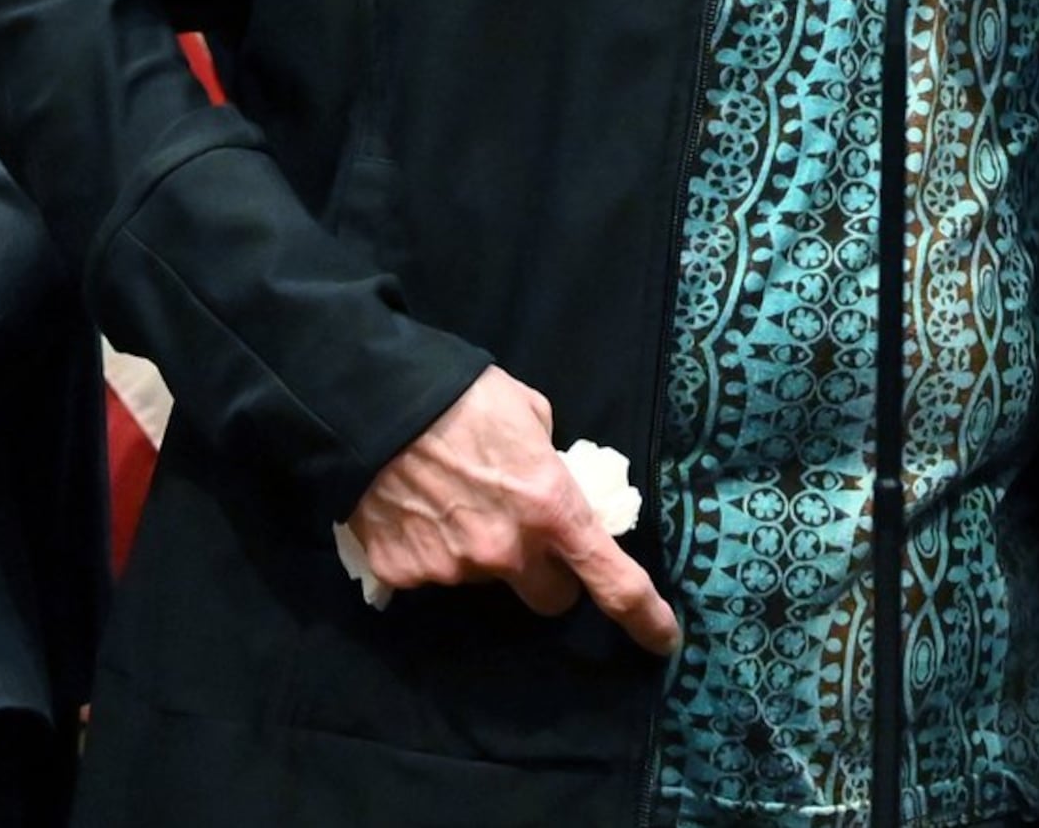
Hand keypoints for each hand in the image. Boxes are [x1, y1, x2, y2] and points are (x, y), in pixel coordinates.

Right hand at [341, 366, 676, 654]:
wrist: (374, 402)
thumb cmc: (462, 397)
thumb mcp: (529, 416)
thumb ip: (549, 462)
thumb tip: (549, 480)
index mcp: (551, 509)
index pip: (612, 580)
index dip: (645, 617)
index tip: (664, 641)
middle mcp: (507, 552)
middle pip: (549, 599)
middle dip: (546, 575)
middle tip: (524, 535)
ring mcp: (453, 569)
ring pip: (484, 580)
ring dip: (479, 552)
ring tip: (450, 498)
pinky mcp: (405, 575)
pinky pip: (430, 572)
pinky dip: (427, 549)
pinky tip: (413, 509)